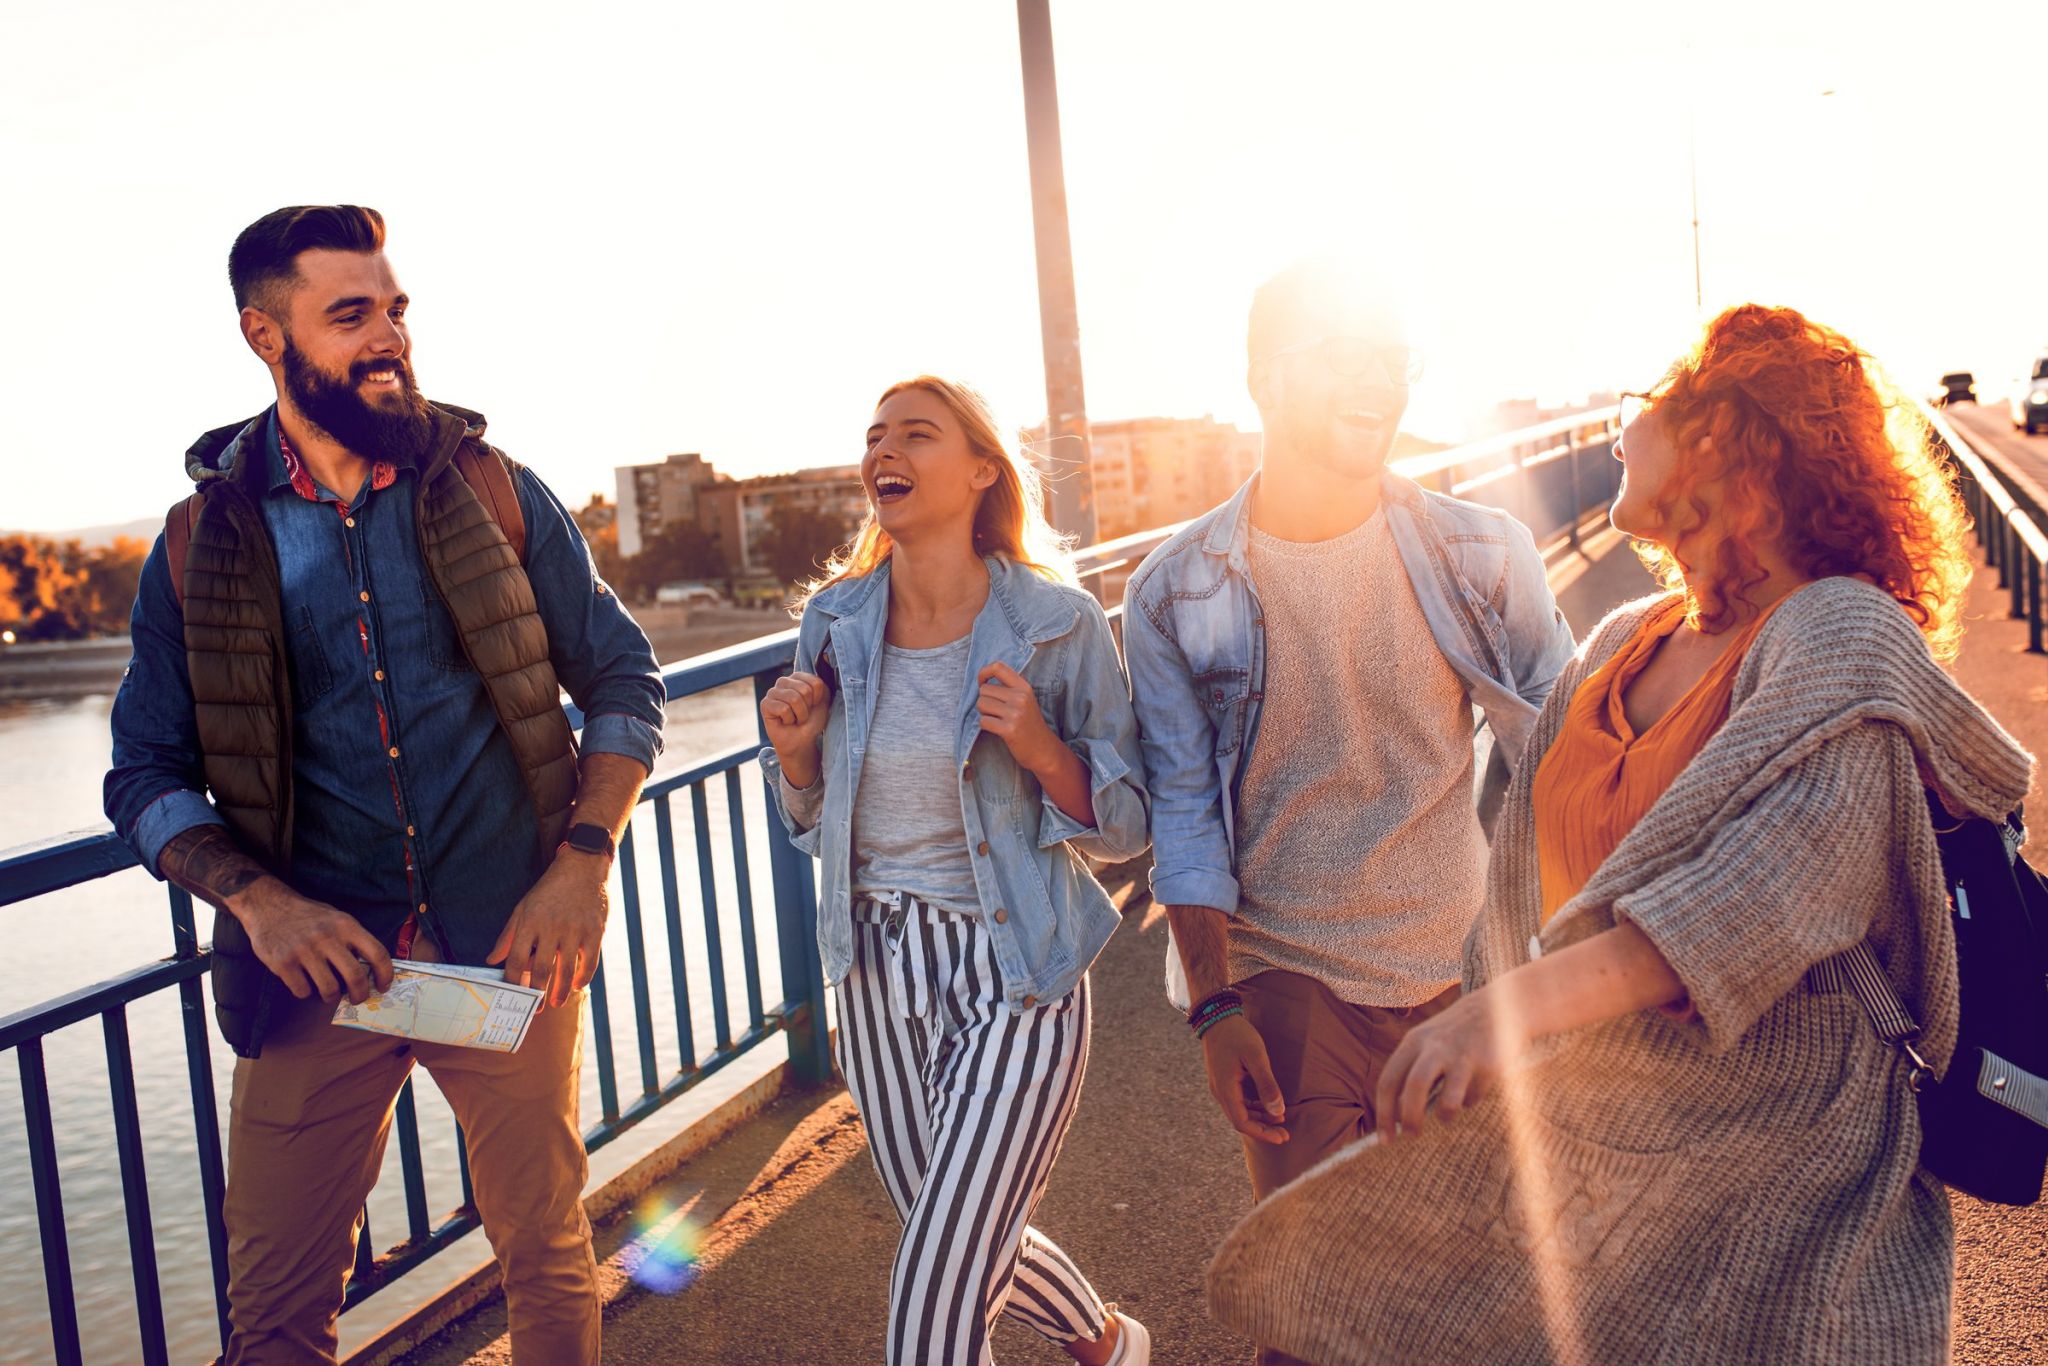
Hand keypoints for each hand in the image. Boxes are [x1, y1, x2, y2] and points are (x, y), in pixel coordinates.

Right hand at [227, 877, 394, 1003]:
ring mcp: (304, 950)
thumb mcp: (336, 918)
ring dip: (332, 997)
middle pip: (355, 976)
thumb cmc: (308, 915)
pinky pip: (302, 991)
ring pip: (329, 989)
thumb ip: (353, 939)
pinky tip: (304, 983)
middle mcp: (327, 937)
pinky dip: (306, 992)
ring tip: (330, 993)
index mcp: (345, 925)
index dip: (385, 974)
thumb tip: (373, 970)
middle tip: (358, 999)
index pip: (376, 953)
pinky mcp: (282, 963)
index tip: (384, 986)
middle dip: (361, 995)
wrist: (267, 905)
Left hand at [489, 849, 608, 1008]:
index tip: (512, 997)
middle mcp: (551, 927)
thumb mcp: (524, 907)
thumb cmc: (550, 888)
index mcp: (529, 921)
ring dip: (560, 992)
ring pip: (565, 970)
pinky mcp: (595, 930)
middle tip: (534, 1010)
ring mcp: (574, 929)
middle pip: (540, 970)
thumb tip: (491, 960)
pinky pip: (589, 961)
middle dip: (535, 995)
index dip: (512, 982)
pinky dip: (583, 978)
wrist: (583, 866)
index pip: (515, 959)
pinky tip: (578, 986)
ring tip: (556, 1004)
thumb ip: (508, 935)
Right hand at [759, 671, 830, 786]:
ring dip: (799, 715)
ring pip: (793, 699)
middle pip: (805, 690)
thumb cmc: (812, 720)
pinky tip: (785, 722)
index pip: (816, 683)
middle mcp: (784, 681)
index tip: (812, 707)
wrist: (801, 741)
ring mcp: (773, 691)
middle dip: (807, 709)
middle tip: (802, 715)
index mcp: (799, 677)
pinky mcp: (765, 704)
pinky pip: (783, 709)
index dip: (818, 700)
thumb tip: (822, 663)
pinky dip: (788, 720)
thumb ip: (822, 685)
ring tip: (794, 719)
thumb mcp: (823, 701)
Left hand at [975, 662, 1061, 773]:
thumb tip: (981, 681)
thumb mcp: (1025, 699)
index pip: (998, 667)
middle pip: (984, 690)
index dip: (983, 673)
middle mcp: (1021, 697)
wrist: (1043, 749)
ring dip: (984, 713)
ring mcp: (1015, 713)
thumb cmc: (1029, 724)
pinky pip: (983, 721)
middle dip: (984, 701)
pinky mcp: (1009, 729)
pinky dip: (986, 726)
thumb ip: (1008, 687)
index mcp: (1024, 687)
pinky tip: (997, 730)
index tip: (982, 683)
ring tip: (998, 720)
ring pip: (981, 704)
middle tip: (997, 712)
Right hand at [1200, 1014, 1288, 1144]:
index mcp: (1225, 1089)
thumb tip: (1278, 1111)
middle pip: (1240, 1121)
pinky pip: (1237, 1102)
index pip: (1243, 1123)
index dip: (1263, 1133)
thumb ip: (1267, 1084)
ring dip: (1259, 1119)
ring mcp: (1219, 1086)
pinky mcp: (1223, 1080)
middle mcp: (1219, 1092)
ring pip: (1239, 1112)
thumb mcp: (1256, 1057)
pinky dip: (1252, 1108)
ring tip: (1279, 1118)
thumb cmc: (1237, 1034)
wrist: (1217, 1016)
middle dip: (1263, 1129)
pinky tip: (1266, 1105)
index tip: (1283, 1137)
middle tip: (1285, 1133)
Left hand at [1373, 985, 1529, 1141]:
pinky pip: (1473, 1098)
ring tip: (1445, 1117)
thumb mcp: (1424, 1043)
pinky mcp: (1487, 1066)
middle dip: (1410, 1119)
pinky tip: (1472, 1089)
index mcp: (1413, 1042)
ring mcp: (1462, 1056)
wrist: (1495, 1008)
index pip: (1388, 1082)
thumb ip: (1409, 1072)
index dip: (1384, 1114)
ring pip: (1448, 1102)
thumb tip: (1394, 1117)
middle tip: (1411, 1137)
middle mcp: (1435, 1047)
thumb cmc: (1451, 1035)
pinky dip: (1469, 1101)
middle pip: (1414, 1088)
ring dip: (1444, 1117)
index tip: (1385, 1140)